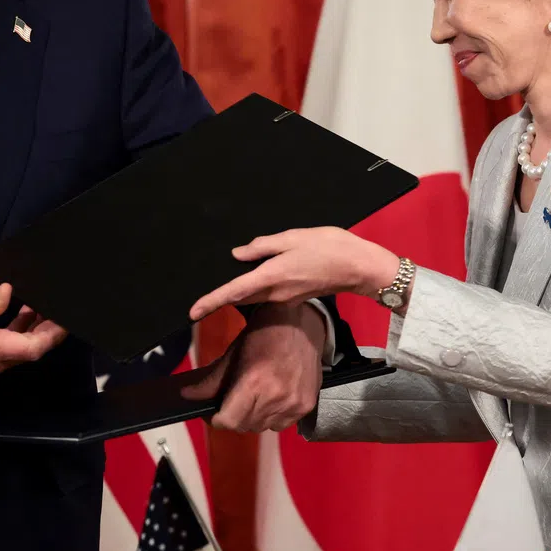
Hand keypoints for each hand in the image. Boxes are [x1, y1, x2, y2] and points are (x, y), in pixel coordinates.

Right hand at [0, 283, 66, 378]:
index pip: (32, 348)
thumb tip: (12, 293)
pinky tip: (21, 313)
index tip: (65, 319)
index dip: (53, 334)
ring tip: (42, 305)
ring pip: (17, 351)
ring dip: (32, 331)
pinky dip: (16, 334)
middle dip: (47, 331)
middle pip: (29, 351)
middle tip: (59, 308)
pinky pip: (4, 351)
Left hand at [181, 303, 326, 431]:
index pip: (229, 421)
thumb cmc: (266, 332)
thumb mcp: (234, 352)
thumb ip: (211, 379)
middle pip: (244, 426)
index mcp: (256, 382)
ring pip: (262, 427)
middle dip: (232, 417)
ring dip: (252, 418)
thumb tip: (186, 395)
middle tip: (228, 401)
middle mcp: (277, 397)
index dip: (216, 419)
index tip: (212, 412)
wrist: (304, 323)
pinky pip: (281, 424)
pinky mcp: (306, 406)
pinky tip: (269, 397)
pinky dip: (271, 417)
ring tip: (251, 397)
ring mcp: (294, 404)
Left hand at [188, 227, 399, 320]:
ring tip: (221, 288)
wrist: (358, 267)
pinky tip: (254, 278)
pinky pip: (267, 296)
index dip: (210, 302)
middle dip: (220, 300)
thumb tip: (238, 255)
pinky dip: (256, 291)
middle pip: (240, 299)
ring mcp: (285, 298)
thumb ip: (263, 247)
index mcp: (271, 276)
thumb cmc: (328, 247)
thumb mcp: (293, 237)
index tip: (192, 313)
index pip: (233, 293)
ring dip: (237, 296)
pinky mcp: (295, 298)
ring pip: (253, 298)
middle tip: (200, 299)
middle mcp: (275, 293)